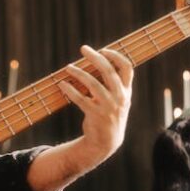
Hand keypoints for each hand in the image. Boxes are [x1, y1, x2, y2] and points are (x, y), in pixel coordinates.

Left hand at [60, 45, 132, 163]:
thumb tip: (98, 61)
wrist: (106, 141)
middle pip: (108, 71)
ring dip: (79, 73)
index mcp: (126, 92)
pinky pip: (80, 99)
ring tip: (68, 67)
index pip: (127, 68)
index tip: (103, 50)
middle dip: (95, 57)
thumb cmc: (110, 115)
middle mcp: (119, 97)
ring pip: (92, 83)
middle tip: (83, 49)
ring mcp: (108, 107)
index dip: (116, 56)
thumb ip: (113, 84)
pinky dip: (70, 90)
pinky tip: (62, 84)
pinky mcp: (95, 115)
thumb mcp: (118, 100)